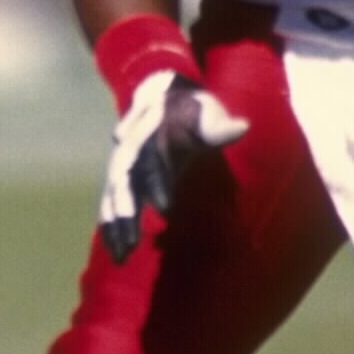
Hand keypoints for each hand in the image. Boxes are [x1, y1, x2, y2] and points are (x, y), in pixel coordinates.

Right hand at [97, 69, 249, 263]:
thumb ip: (219, 125)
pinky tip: (115, 249)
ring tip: (121, 255)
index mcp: (150, 131)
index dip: (156, 183)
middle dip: (126, 211)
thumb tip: (243, 126)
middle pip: (123, 181)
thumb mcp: (206, 112)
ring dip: (115, 225)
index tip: (166, 209)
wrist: (163, 98)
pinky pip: (111, 201)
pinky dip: (110, 224)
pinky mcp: (121, 177)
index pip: (150, 159)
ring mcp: (122, 163)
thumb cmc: (191, 109)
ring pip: (113, 195)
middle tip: (132, 241)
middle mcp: (130, 148)